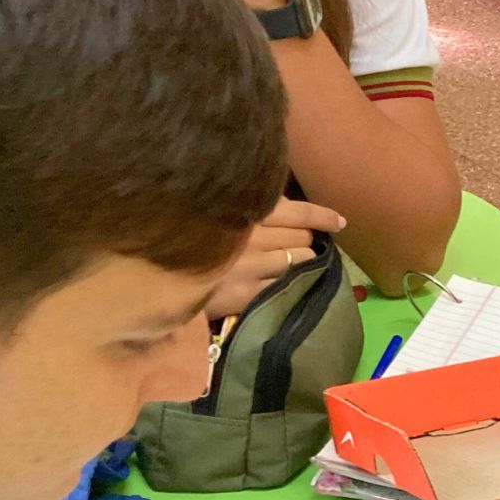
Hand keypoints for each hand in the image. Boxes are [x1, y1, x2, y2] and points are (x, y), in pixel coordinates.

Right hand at [207, 196, 347, 317]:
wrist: (160, 279)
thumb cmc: (196, 239)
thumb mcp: (221, 212)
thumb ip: (256, 205)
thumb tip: (293, 205)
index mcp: (245, 211)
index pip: (299, 211)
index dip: (323, 216)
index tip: (339, 222)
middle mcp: (250, 236)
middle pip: (303, 237)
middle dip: (304, 239)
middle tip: (294, 243)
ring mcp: (249, 266)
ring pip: (301, 260)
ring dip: (301, 261)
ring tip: (286, 262)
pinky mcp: (247, 294)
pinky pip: (288, 286)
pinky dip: (292, 283)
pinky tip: (283, 282)